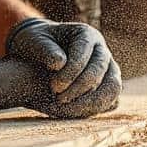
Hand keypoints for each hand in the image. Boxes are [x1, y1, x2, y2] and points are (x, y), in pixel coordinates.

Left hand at [6, 17, 121, 117]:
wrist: (39, 54)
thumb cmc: (36, 44)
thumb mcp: (34, 41)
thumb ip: (45, 50)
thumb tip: (60, 64)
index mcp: (85, 34)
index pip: (84, 52)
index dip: (71, 72)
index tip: (54, 87)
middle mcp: (101, 50)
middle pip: (99, 70)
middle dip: (79, 87)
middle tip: (59, 99)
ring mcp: (108, 68)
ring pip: (112, 85)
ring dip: (93, 101)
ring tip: (70, 110)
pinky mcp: (107, 84)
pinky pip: (112, 98)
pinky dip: (98, 107)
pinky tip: (78, 112)